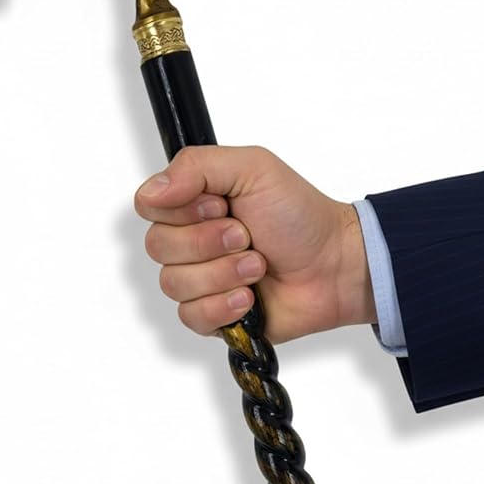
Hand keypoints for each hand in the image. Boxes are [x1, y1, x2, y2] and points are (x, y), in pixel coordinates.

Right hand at [134, 145, 375, 344]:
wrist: (334, 264)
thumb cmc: (300, 215)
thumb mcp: (253, 168)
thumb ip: (196, 166)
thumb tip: (151, 191)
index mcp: (195, 203)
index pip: (149, 207)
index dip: (182, 210)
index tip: (220, 206)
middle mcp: (192, 241)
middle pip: (158, 247)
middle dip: (209, 242)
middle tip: (246, 236)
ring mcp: (202, 279)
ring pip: (174, 283)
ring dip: (223, 273)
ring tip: (258, 265)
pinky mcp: (214, 315)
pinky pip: (192, 316)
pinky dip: (224, 306)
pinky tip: (251, 297)